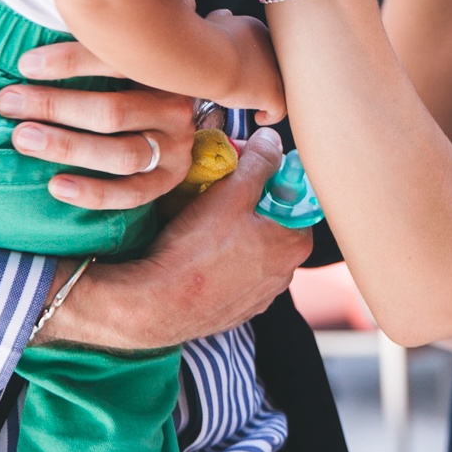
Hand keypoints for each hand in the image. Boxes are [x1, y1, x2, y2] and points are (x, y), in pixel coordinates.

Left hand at [0, 41, 194, 207]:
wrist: (184, 111)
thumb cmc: (137, 75)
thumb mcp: (129, 49)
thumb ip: (102, 38)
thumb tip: (60, 9)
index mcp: (165, 69)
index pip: (118, 63)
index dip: (70, 62)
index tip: (25, 64)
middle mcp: (176, 108)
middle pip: (114, 112)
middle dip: (56, 107)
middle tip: (10, 103)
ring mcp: (176, 147)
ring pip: (122, 153)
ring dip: (68, 147)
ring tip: (24, 139)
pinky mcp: (170, 180)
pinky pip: (131, 193)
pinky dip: (94, 192)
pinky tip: (56, 186)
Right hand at [34, 127, 312, 350]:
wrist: (156, 306)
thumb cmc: (197, 249)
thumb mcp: (232, 191)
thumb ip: (259, 161)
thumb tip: (272, 141)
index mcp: (296, 244)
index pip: (296, 197)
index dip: (271, 176)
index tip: (245, 170)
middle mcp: (286, 274)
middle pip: (274, 222)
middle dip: (250, 203)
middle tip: (220, 191)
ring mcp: (260, 296)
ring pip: (252, 249)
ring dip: (235, 232)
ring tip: (204, 222)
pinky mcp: (234, 310)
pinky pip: (233, 274)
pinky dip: (221, 261)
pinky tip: (197, 252)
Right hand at [205, 9, 284, 124]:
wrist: (209, 56)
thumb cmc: (204, 40)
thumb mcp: (214, 22)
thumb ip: (221, 20)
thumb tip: (224, 14)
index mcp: (259, 31)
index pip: (262, 49)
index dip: (255, 62)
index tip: (245, 71)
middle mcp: (273, 49)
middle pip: (275, 67)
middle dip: (266, 77)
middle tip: (254, 89)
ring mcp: (276, 71)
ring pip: (281, 87)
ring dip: (270, 94)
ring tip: (259, 104)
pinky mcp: (275, 93)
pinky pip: (280, 109)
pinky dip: (271, 115)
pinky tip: (259, 117)